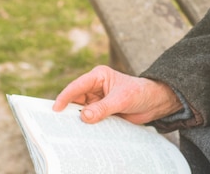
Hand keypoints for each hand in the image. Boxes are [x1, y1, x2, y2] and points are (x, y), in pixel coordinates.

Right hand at [52, 65, 182, 124]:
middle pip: (75, 100)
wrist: (153, 102)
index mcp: (98, 76)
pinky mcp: (101, 111)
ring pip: (81, 111)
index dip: (65, 97)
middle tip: (58, 124)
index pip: (77, 86)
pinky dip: (86, 125)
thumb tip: (84, 117)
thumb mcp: (122, 99)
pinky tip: (82, 133)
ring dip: (77, 120)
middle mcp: (95, 87)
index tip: (56, 110)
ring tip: (69, 131)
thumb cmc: (139, 93)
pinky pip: (89, 119)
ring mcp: (97, 100)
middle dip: (69, 111)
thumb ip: (103, 108)